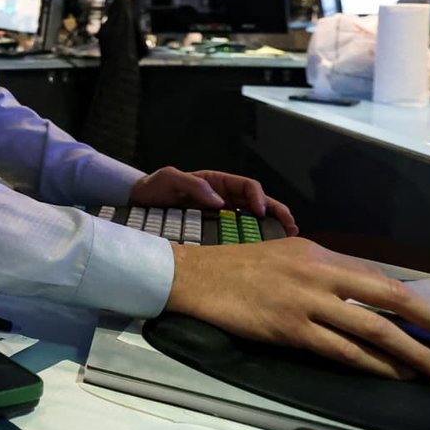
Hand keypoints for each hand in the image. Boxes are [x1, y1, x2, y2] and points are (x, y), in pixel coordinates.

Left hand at [129, 166, 297, 235]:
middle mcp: (223, 198)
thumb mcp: (169, 179)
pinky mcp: (214, 230)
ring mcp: (220, 215)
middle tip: (291, 227)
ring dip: (271, 227)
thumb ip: (191, 184)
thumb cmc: (153, 188)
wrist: (138, 204)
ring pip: (253, 219)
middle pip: (258, 202)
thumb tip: (219, 201)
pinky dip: (253, 239)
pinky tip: (264, 250)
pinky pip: (238, 233)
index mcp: (216, 183)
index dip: (258, 197)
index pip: (247, 186)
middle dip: (277, 212)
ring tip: (287, 239)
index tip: (261, 212)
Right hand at [168, 239, 429, 381]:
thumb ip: (322, 273)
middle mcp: (318, 272)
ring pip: (371, 327)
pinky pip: (341, 349)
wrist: (194, 277)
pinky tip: (392, 373)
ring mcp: (304, 301)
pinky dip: (373, 363)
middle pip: (389, 298)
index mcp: (319, 253)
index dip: (419, 302)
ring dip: (410, 352)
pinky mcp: (289, 327)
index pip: (381, 278)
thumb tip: (360, 297)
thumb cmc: (236, 269)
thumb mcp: (285, 256)